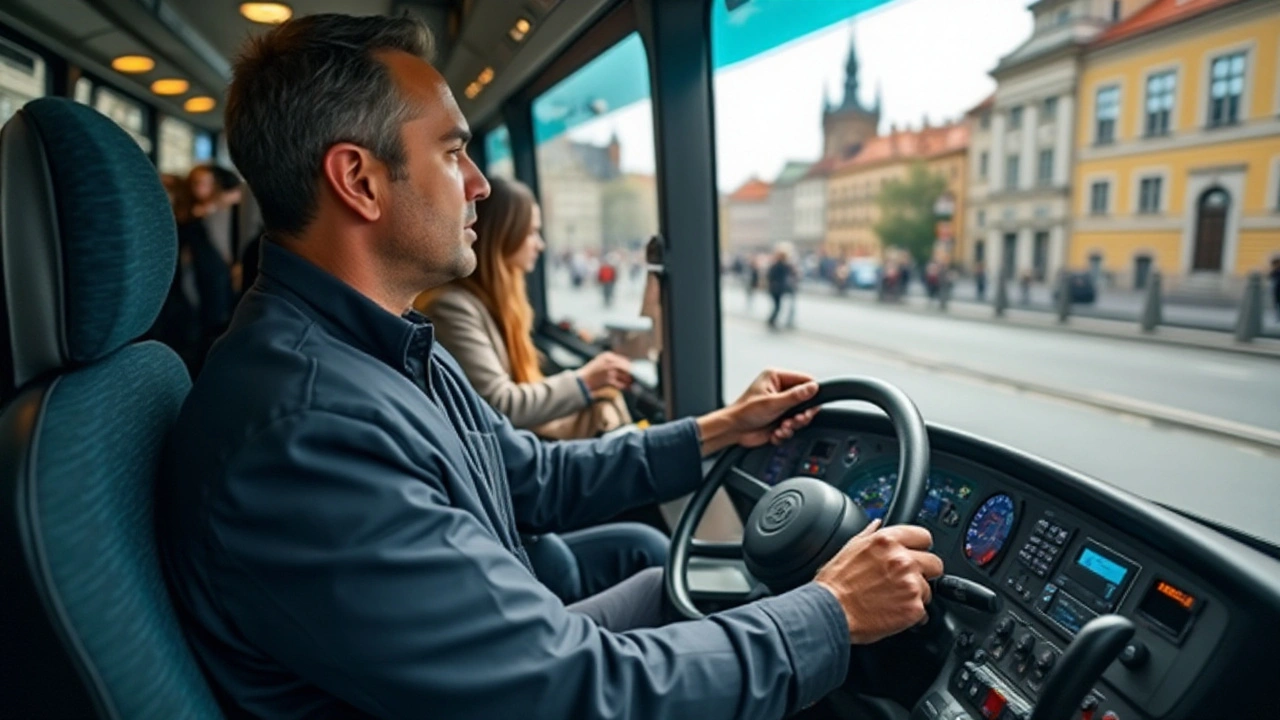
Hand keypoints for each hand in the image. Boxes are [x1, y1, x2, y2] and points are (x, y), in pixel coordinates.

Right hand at [576, 352, 631, 391]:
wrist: (581, 381)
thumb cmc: (590, 372)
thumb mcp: (600, 361)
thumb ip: (612, 361)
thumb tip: (627, 365)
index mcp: (607, 355)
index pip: (624, 360)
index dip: (629, 366)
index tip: (633, 371)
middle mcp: (609, 362)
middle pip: (626, 367)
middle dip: (631, 373)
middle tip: (635, 378)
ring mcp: (609, 371)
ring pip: (625, 376)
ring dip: (629, 380)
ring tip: (632, 383)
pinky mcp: (608, 381)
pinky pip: (621, 384)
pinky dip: (625, 387)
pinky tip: (627, 388)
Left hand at [696, 369, 819, 454]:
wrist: (733, 431)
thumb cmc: (744, 412)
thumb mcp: (772, 403)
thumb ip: (795, 396)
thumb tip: (813, 388)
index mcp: (776, 378)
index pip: (804, 380)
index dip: (811, 393)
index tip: (812, 405)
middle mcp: (779, 390)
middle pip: (805, 401)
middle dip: (801, 414)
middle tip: (796, 419)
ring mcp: (780, 406)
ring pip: (800, 416)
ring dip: (793, 424)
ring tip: (782, 427)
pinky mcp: (779, 420)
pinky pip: (792, 426)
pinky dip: (786, 432)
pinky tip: (776, 432)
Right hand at [814, 521, 943, 644]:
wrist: (830, 611)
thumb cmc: (834, 583)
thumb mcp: (849, 548)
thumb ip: (869, 534)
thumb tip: (877, 524)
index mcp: (887, 541)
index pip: (924, 537)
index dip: (920, 547)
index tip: (917, 554)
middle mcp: (903, 559)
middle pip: (935, 563)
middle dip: (924, 572)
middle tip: (907, 580)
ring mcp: (911, 584)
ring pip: (928, 589)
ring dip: (915, 595)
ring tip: (892, 599)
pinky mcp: (914, 608)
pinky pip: (924, 611)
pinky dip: (913, 614)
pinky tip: (894, 613)